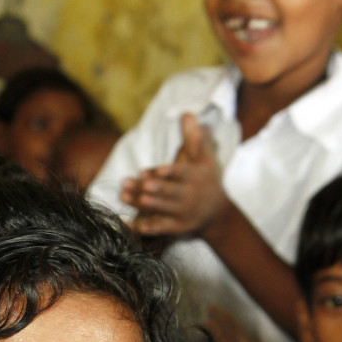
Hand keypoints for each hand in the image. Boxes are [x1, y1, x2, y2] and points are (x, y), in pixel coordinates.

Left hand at [123, 114, 229, 240]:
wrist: (218, 213)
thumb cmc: (206, 179)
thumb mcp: (204, 158)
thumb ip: (193, 138)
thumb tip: (186, 113)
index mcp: (195, 178)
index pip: (182, 174)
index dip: (169, 173)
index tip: (156, 171)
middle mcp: (188, 196)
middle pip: (167, 191)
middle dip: (151, 188)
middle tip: (134, 183)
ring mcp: (181, 213)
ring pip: (159, 208)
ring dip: (140, 203)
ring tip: (123, 195)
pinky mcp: (175, 227)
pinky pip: (158, 228)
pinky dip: (144, 227)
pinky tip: (129, 224)